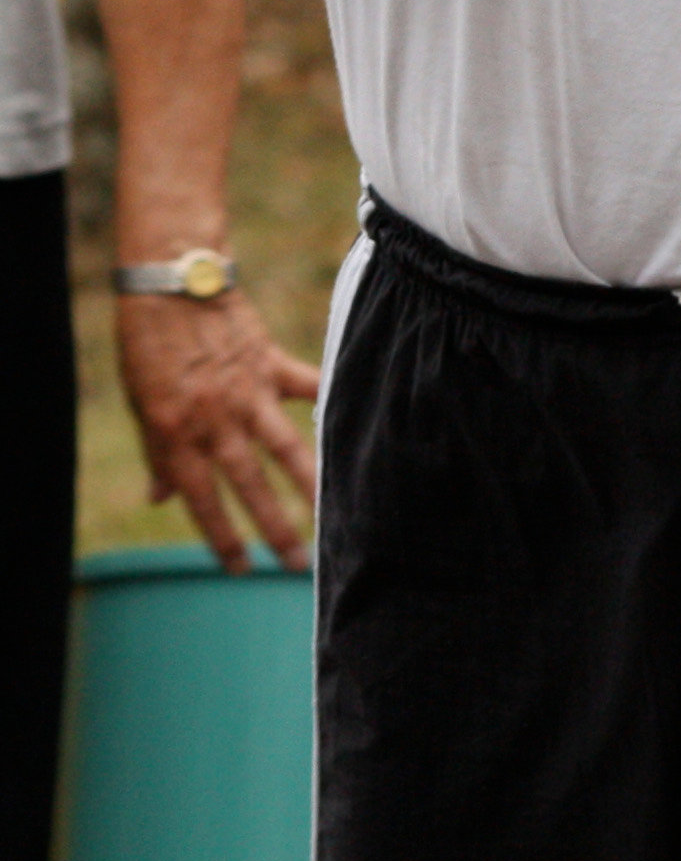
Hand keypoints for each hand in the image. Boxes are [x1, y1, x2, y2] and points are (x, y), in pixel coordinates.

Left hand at [113, 287, 319, 566]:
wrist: (170, 289)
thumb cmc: (147, 351)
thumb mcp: (142, 408)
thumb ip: (158, 454)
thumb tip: (159, 498)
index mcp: (175, 437)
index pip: (202, 502)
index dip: (221, 539)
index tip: (240, 571)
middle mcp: (214, 422)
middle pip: (249, 486)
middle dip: (273, 529)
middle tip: (295, 565)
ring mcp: (246, 394)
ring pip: (286, 447)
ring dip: (310, 483)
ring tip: (335, 513)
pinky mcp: (271, 365)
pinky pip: (307, 386)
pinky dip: (331, 399)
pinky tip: (359, 419)